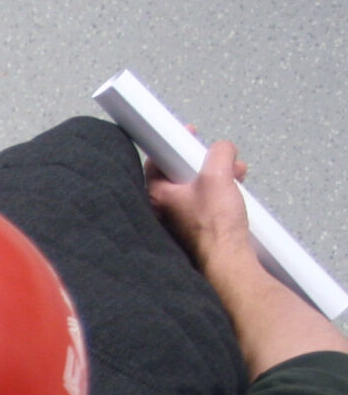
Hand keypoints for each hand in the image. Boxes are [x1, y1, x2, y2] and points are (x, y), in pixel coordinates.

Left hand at [147, 139, 252, 267]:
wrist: (227, 259)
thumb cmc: (215, 226)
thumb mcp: (219, 175)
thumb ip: (220, 153)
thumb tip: (223, 148)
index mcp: (158, 195)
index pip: (157, 160)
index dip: (175, 144)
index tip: (189, 135)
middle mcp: (164, 208)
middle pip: (181, 172)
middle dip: (207, 161)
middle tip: (223, 159)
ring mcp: (179, 219)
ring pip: (197, 186)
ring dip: (219, 175)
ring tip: (236, 175)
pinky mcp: (195, 228)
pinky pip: (205, 201)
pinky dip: (220, 192)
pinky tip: (236, 192)